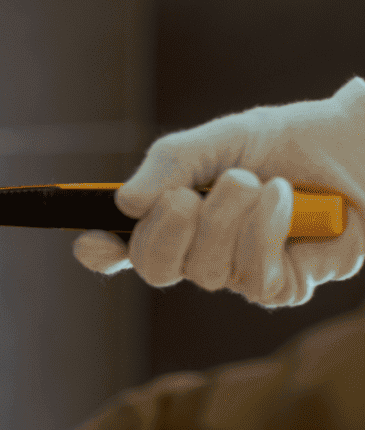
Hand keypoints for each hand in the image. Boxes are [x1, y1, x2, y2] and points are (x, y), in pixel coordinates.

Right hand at [74, 77, 364, 306]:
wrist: (354, 148)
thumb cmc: (284, 143)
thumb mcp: (217, 140)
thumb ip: (168, 165)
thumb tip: (124, 204)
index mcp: (171, 218)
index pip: (122, 248)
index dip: (100, 251)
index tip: (91, 240)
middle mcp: (197, 253)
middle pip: (153, 268)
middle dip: (164, 233)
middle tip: (185, 198)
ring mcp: (236, 275)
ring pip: (204, 270)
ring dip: (227, 218)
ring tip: (253, 181)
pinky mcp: (279, 289)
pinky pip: (252, 277)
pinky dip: (264, 230)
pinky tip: (283, 199)